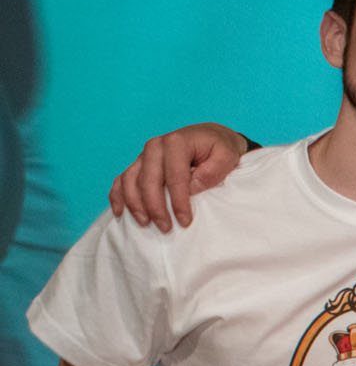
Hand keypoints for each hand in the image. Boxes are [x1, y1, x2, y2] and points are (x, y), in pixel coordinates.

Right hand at [110, 124, 249, 230]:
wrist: (209, 136)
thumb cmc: (219, 148)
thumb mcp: (227, 156)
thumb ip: (213, 171)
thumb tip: (192, 187)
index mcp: (176, 142)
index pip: (174, 177)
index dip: (178, 201)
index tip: (185, 221)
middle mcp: (155, 146)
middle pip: (148, 180)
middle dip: (155, 207)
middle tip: (165, 228)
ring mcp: (143, 155)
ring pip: (130, 180)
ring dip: (135, 204)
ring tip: (145, 223)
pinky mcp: (138, 163)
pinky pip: (121, 179)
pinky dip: (118, 196)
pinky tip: (119, 212)